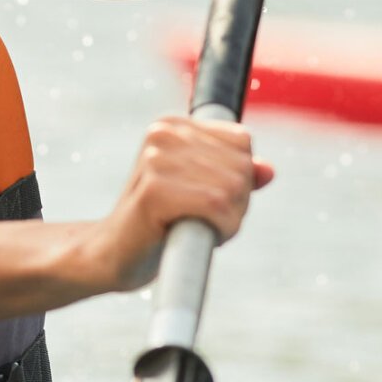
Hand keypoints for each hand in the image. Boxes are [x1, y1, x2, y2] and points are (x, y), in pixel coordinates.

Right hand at [95, 115, 274, 291]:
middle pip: (241, 167)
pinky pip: (216, 205)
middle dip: (236, 203)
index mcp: (172, 125)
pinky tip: (198, 236)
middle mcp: (162, 134)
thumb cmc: (158, 225)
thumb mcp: (200, 193)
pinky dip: (220, 227)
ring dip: (228, 219)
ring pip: (232, 188)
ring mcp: (155, 160)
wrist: (113, 256)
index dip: (239, 178)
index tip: (211, 201)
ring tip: (196, 228)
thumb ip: (234, 176)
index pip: (241, 141)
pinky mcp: (154, 191)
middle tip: (204, 221)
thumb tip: (269, 170)